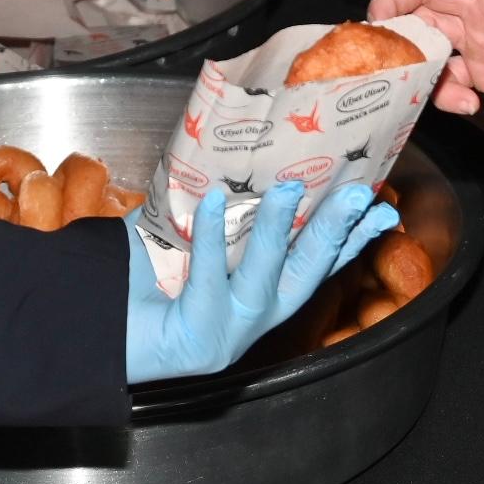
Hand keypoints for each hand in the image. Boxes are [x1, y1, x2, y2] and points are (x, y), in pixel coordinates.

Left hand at [121, 181, 399, 382]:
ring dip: (280, 230)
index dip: (353, 238)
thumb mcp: (190, 237)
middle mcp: (256, 316)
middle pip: (308, 270)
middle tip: (358, 192)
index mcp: (263, 294)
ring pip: (267, 276)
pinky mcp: (200, 335)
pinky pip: (210, 278)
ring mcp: (231, 329)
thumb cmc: (141, 281)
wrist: (99, 328)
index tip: (383, 210)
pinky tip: (212, 203)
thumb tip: (233, 148)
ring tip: (288, 189)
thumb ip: (219, 209)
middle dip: (337, 230)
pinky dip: (212, 238)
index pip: (320, 264)